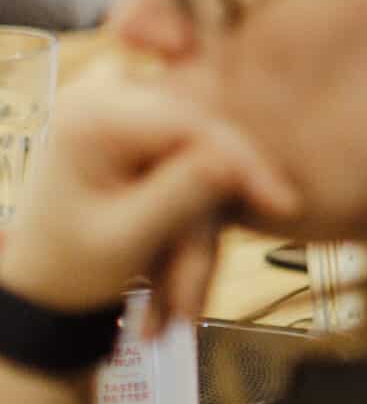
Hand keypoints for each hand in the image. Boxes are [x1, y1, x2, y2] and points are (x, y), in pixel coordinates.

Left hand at [0, 60, 298, 328]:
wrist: (45, 292)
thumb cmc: (68, 269)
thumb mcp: (124, 238)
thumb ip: (182, 192)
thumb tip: (239, 159)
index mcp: (91, 113)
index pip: (192, 122)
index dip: (244, 162)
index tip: (284, 206)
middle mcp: (111, 96)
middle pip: (204, 141)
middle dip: (214, 213)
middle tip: (215, 280)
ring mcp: (133, 112)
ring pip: (207, 162)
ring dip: (201, 234)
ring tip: (178, 307)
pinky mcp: (152, 133)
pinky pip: (199, 170)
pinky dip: (198, 222)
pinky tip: (178, 282)